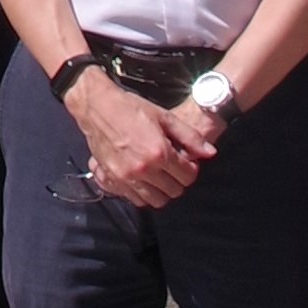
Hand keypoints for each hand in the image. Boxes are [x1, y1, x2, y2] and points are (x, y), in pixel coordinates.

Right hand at [67, 71, 198, 209]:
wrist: (97, 107)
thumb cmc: (131, 108)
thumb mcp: (164, 117)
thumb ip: (190, 137)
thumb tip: (211, 153)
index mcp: (159, 152)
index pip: (188, 176)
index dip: (190, 169)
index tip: (185, 161)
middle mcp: (144, 169)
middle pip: (174, 191)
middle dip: (178, 180)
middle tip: (173, 168)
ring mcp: (127, 177)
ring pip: (157, 200)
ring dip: (162, 190)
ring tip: (159, 175)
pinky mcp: (113, 180)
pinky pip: (136, 200)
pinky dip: (144, 194)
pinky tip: (144, 179)